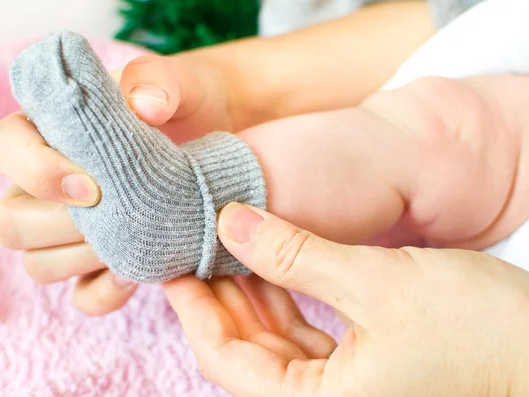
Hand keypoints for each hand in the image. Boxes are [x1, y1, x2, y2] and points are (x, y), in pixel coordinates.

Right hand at [0, 53, 234, 314]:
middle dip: (58, 227)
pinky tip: (138, 273)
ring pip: (38, 264)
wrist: (221, 131)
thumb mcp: (178, 84)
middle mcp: (49, 185)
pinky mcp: (102, 262)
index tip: (91, 185)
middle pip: (10, 222)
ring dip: (81, 261)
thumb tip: (145, 104)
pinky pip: (82, 295)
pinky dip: (105, 292)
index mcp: (51, 130)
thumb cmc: (189, 101)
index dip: (34, 171)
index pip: (4, 147)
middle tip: (116, 217)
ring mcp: (71, 230)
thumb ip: (157, 83)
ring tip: (134, 242)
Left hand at [163, 203, 528, 396]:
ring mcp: (344, 388)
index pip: (228, 361)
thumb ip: (295, 255)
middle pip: (246, 352)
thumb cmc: (477, 326)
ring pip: (273, 343)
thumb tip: (231, 220)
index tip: (174, 265)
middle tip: (197, 248)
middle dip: (218, 299)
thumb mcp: (377, 283)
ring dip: (250, 296)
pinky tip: (271, 266)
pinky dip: (283, 301)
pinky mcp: (362, 366)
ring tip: (231, 248)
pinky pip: (304, 338)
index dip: (195, 310)